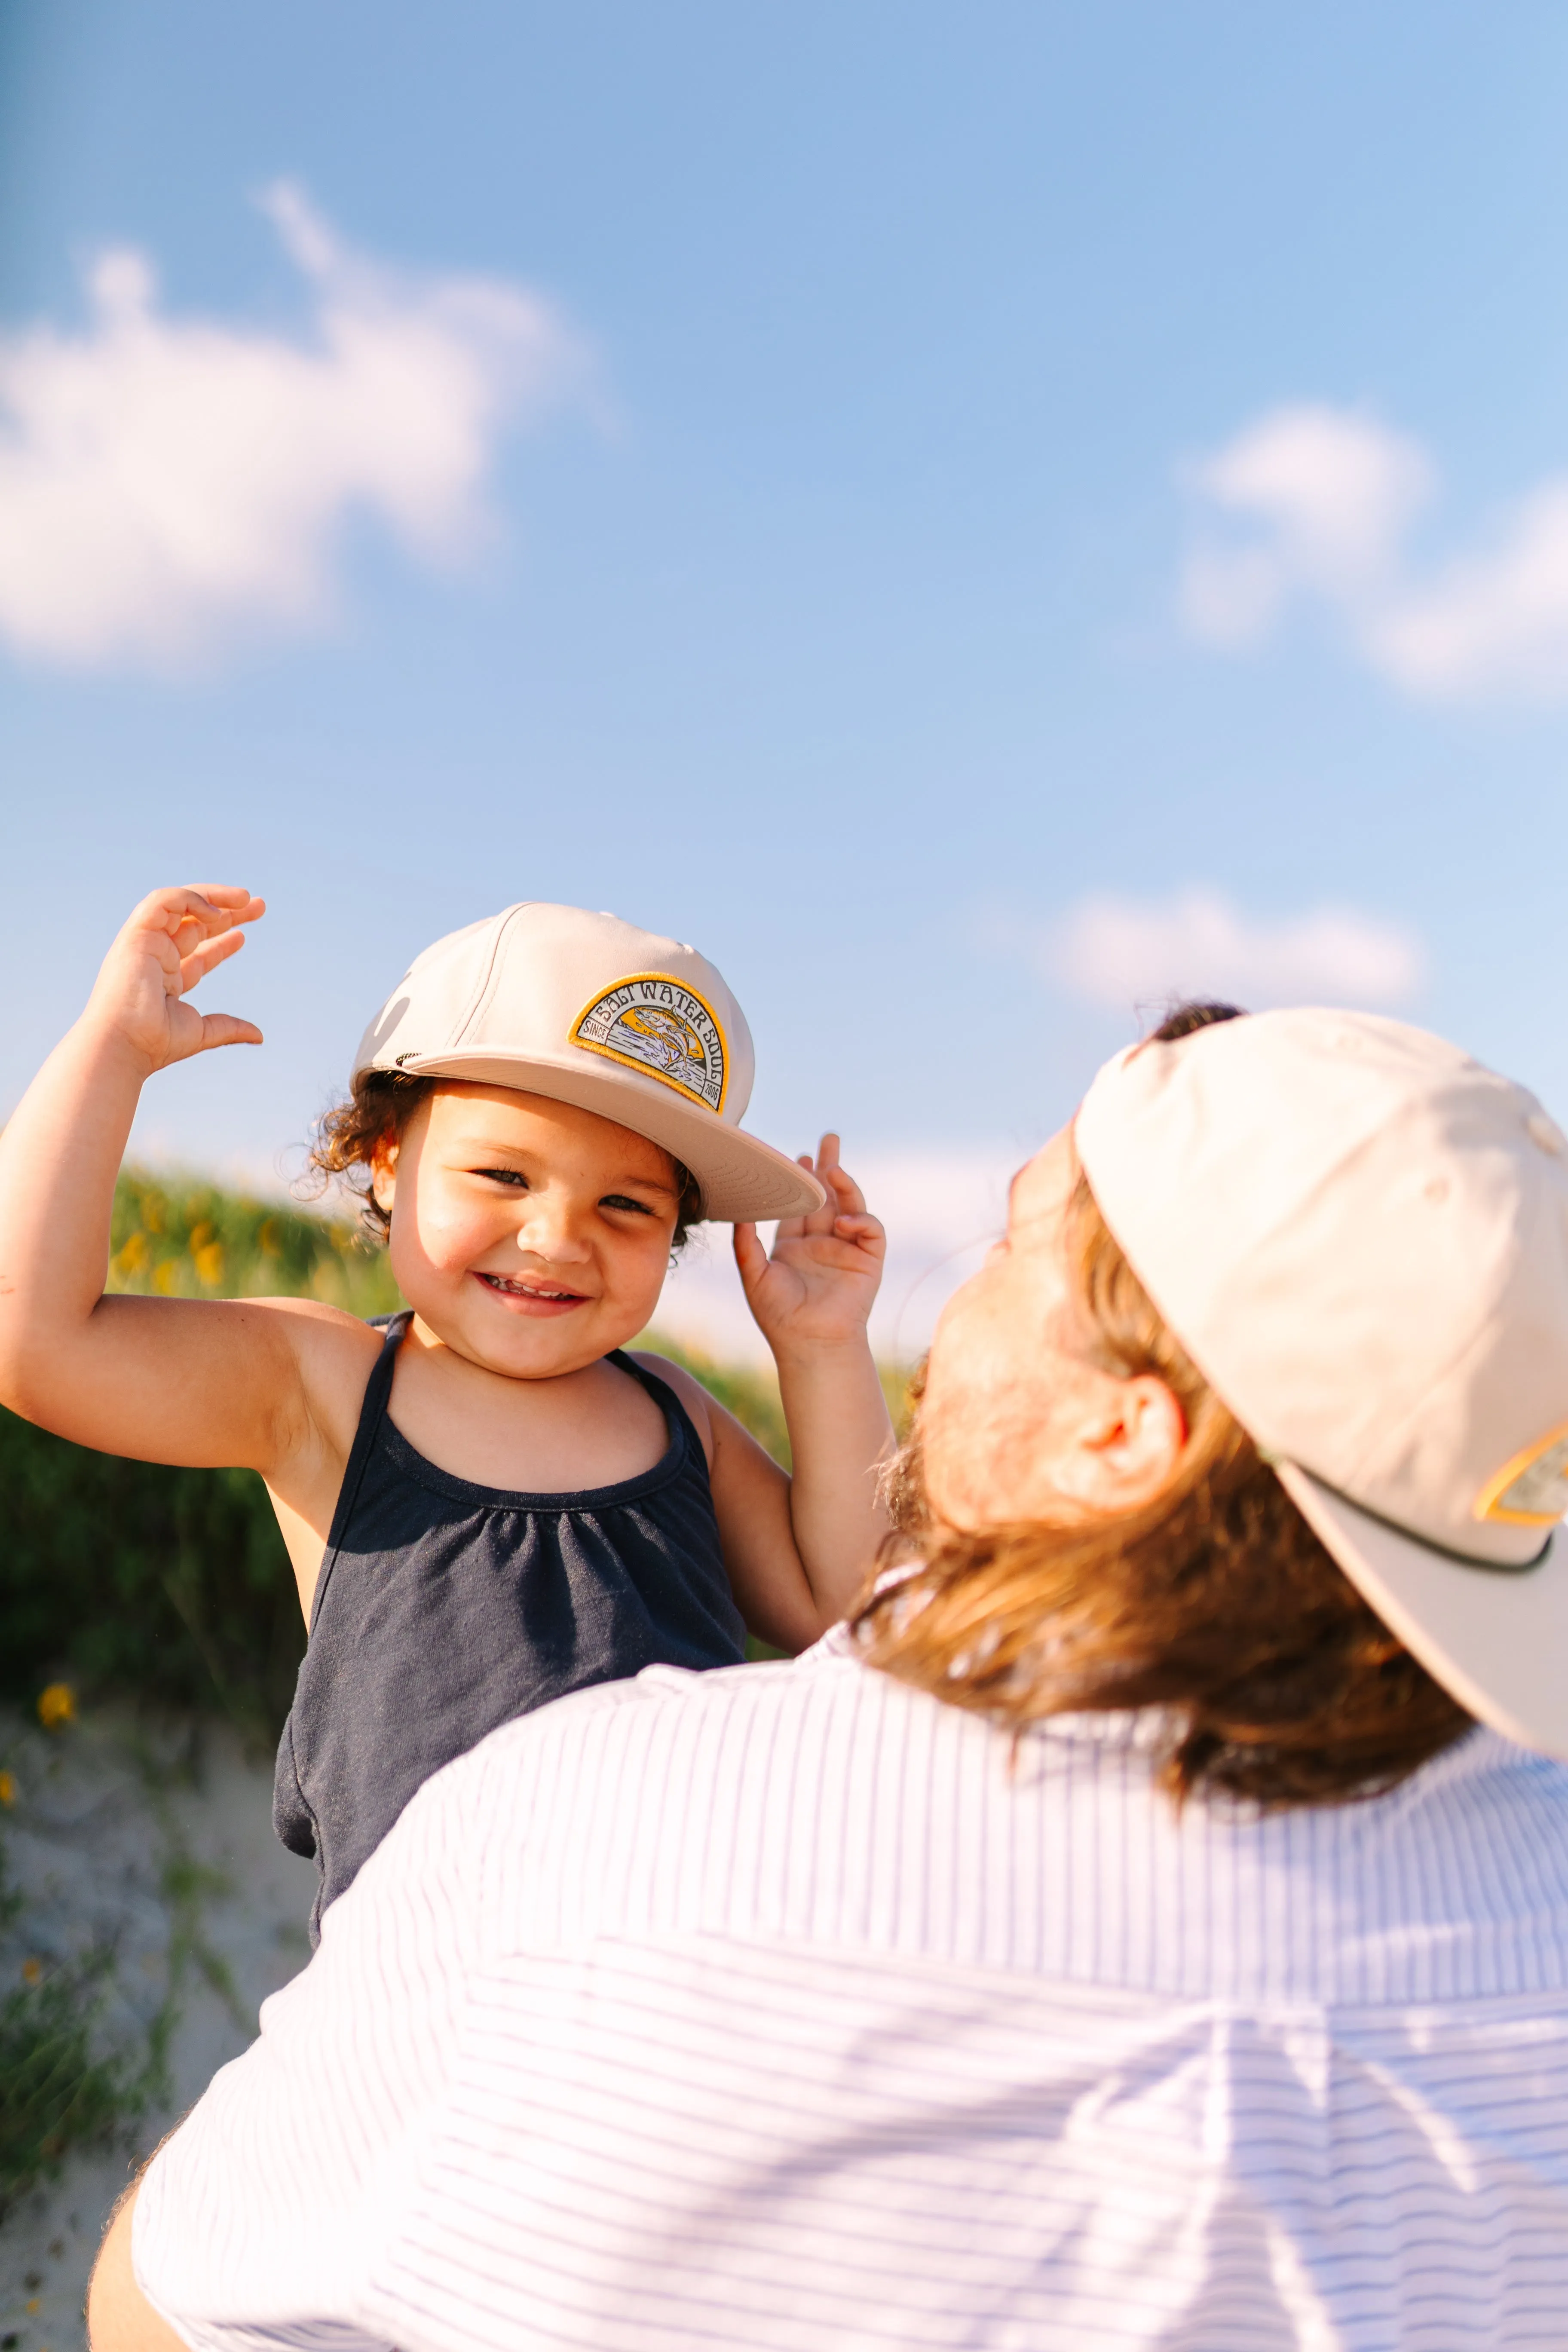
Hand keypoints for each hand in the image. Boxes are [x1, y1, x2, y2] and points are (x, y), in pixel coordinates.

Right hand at [84, 886, 265, 1073]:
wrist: (123, 1044)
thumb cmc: (154, 1042)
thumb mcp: (202, 1032)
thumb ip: (229, 1028)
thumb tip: (259, 1036)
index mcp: (165, 978)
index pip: (196, 953)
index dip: (220, 943)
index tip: (243, 936)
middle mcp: (155, 956)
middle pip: (194, 923)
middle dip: (227, 911)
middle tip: (260, 905)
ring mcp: (145, 943)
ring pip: (179, 904)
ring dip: (213, 896)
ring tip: (245, 898)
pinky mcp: (137, 933)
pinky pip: (162, 901)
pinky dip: (189, 898)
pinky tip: (216, 913)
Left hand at [733, 1134, 885, 1358]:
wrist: (809, 1342)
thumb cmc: (778, 1316)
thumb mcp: (753, 1275)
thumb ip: (745, 1243)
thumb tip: (738, 1211)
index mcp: (794, 1246)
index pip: (799, 1205)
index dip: (800, 1181)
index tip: (797, 1158)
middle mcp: (822, 1243)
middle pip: (828, 1196)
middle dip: (829, 1167)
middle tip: (829, 1139)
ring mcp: (847, 1250)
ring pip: (851, 1206)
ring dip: (845, 1184)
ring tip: (834, 1165)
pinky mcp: (868, 1260)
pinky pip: (871, 1229)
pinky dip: (861, 1219)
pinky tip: (844, 1220)